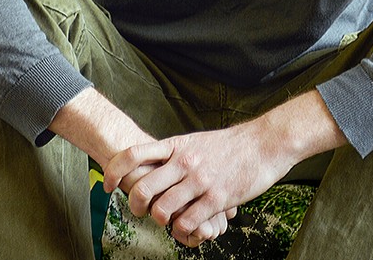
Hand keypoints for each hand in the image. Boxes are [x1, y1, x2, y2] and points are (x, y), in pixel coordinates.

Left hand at [103, 116, 293, 245]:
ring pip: (162, 210)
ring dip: (161, 221)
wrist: (263, 144)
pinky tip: (189, 227)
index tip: (109, 186)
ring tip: (169, 220)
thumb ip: (174, 153)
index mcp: (177, 145)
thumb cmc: (230, 145)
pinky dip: (183, 231)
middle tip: (140, 211)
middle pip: (142, 188)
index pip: (133, 154)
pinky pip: (187, 223)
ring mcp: (199, 181)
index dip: (114, 172)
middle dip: (134, 206)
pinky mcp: (216, 199)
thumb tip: (152, 164)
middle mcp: (184, 162)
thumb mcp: (197, 141)